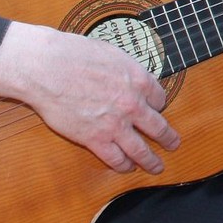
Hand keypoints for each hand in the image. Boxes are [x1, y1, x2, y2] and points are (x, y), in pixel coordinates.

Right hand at [0, 22, 179, 174]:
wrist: (48, 68)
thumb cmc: (75, 55)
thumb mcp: (113, 54)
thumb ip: (127, 71)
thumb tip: (130, 78)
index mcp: (139, 80)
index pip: (160, 99)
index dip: (157, 106)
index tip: (154, 110)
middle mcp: (133, 105)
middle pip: (158, 127)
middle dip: (168, 138)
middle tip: (174, 144)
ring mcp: (115, 124)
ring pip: (141, 150)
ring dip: (151, 160)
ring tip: (157, 167)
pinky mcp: (95, 139)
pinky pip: (116, 158)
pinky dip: (124, 166)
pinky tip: (128, 168)